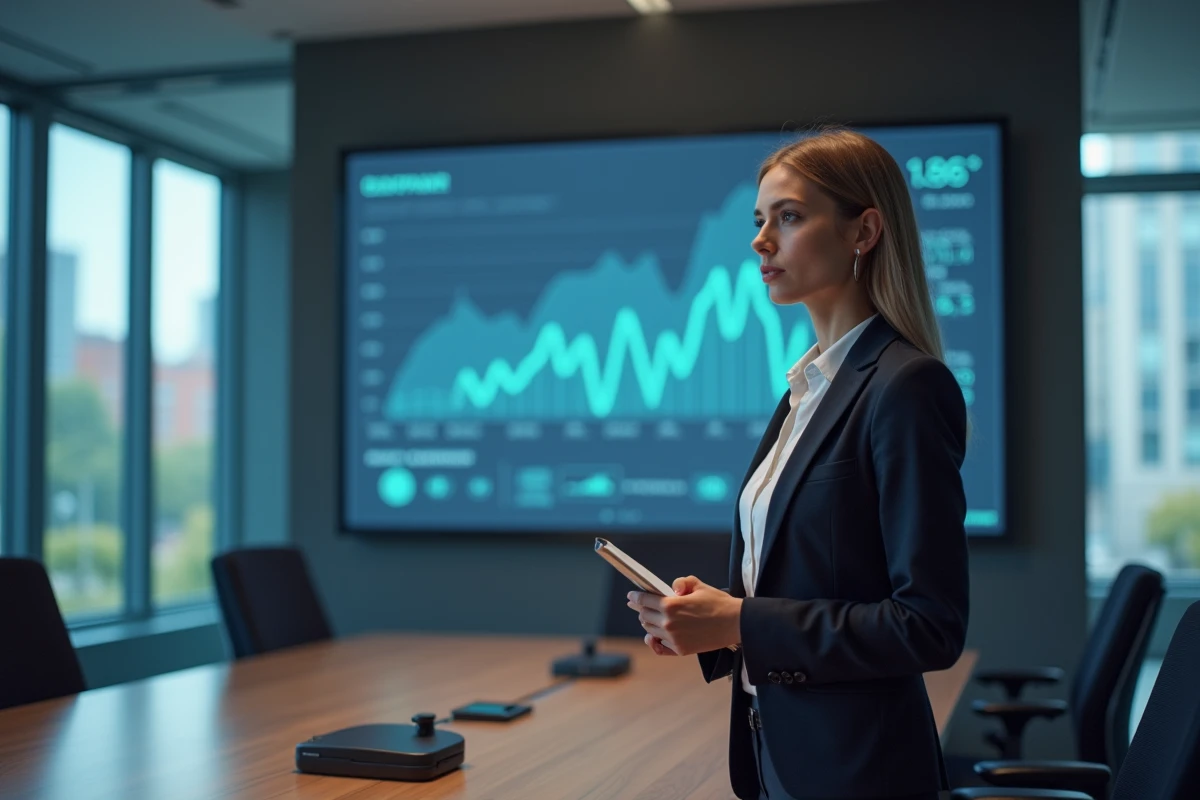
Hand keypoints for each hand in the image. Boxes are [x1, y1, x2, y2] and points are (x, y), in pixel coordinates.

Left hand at [627, 576, 741, 656]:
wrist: (735, 623)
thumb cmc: (717, 603)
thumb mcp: (698, 585)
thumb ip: (681, 582)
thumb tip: (671, 588)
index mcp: (670, 605)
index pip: (644, 600)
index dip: (635, 597)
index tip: (631, 596)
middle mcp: (668, 623)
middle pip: (644, 616)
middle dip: (641, 609)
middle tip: (639, 605)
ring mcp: (673, 638)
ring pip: (650, 631)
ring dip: (648, 623)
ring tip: (649, 617)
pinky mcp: (680, 650)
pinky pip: (659, 647)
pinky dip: (654, 642)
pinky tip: (652, 638)